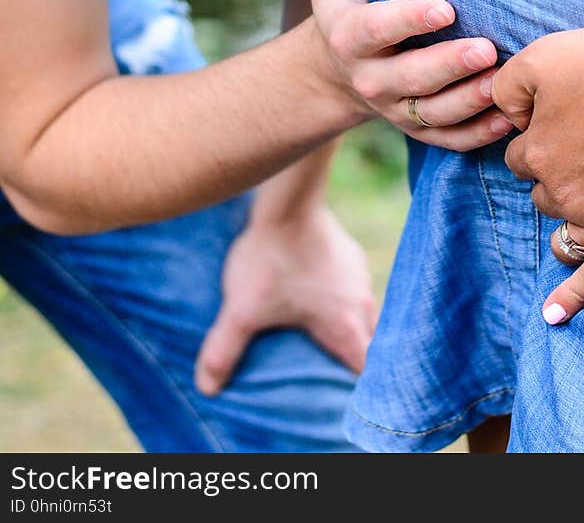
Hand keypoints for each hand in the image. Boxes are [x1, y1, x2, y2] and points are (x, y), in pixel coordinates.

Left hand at [194, 204, 375, 394]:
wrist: (286, 201)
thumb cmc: (269, 259)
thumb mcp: (241, 310)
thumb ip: (223, 351)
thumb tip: (207, 386)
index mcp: (346, 324)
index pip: (367, 369)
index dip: (357, 384)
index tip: (339, 389)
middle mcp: (362, 301)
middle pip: (369, 342)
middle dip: (352, 355)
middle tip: (326, 364)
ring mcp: (359, 273)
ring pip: (363, 311)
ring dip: (346, 323)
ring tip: (319, 330)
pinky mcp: (350, 252)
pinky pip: (352, 285)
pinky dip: (339, 296)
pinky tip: (314, 292)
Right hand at [298, 0, 513, 148]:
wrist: (338, 63)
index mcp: (350, 34)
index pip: (377, 29)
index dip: (409, 20)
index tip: (446, 8)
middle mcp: (372, 77)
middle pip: (412, 79)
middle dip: (449, 66)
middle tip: (487, 48)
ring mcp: (397, 108)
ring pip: (435, 115)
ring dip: (471, 102)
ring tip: (504, 83)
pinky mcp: (419, 129)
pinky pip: (450, 140)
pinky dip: (480, 134)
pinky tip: (509, 117)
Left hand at [493, 25, 583, 323]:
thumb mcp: (541, 57)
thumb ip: (507, 87)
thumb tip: (501, 113)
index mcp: (536, 149)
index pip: (519, 155)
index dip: (538, 136)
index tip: (563, 122)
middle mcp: (559, 190)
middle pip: (541, 191)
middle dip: (555, 174)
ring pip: (562, 230)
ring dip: (565, 216)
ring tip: (579, 205)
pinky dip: (571, 298)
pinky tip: (554, 316)